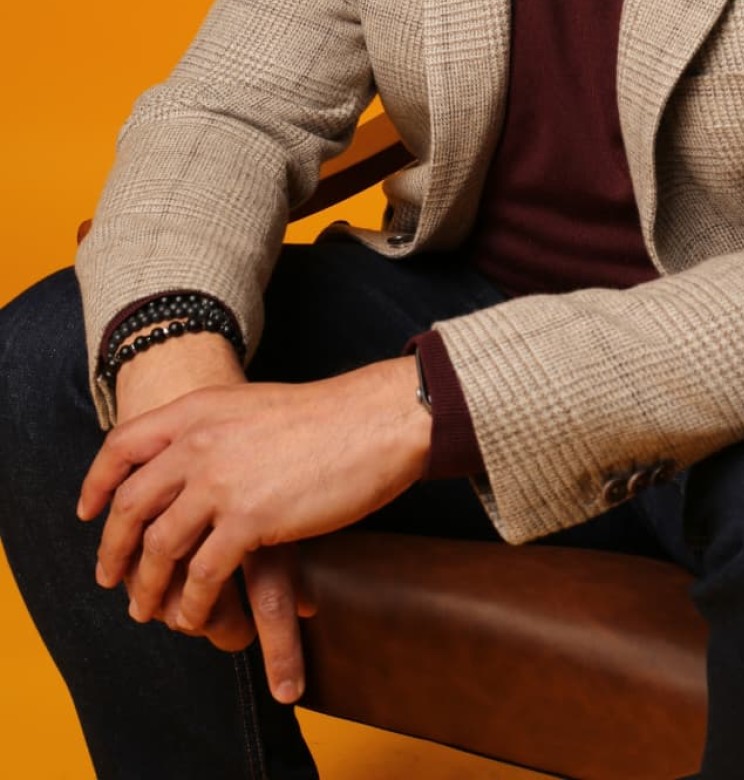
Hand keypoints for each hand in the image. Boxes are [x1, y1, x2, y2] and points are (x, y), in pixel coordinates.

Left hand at [78, 357, 430, 699]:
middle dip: (113, 547)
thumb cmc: (329, 418)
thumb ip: (217, 428)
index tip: (88, 511)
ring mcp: (220, 481)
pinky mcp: (249, 520)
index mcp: (199, 409)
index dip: (98, 481)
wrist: (374, 421)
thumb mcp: (254, 407)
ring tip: (148, 611)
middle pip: (132, 502)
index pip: (124, 444)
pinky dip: (193, 604)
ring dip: (148, 587)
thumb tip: (195, 456)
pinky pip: (202, 574)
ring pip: (160, 546)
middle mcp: (199, 442)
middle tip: (109, 578)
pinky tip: (196, 618)